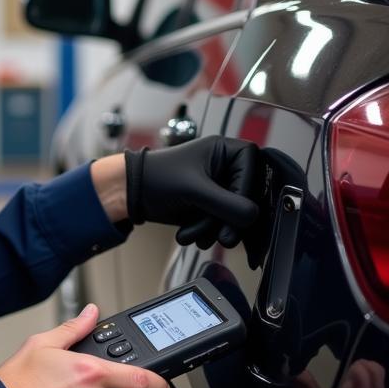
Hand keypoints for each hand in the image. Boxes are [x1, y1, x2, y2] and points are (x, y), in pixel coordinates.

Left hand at [125, 136, 259, 246]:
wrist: (134, 193)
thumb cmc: (157, 177)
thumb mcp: (194, 189)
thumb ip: (226, 203)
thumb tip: (252, 216)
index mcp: (228, 150)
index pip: (254, 174)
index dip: (245, 198)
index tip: (233, 217)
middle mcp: (229, 167)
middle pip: (247, 200)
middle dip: (226, 221)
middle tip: (220, 237)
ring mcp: (223, 188)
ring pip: (236, 216)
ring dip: (214, 230)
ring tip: (192, 233)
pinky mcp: (215, 206)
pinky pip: (224, 225)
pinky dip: (208, 233)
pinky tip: (191, 234)